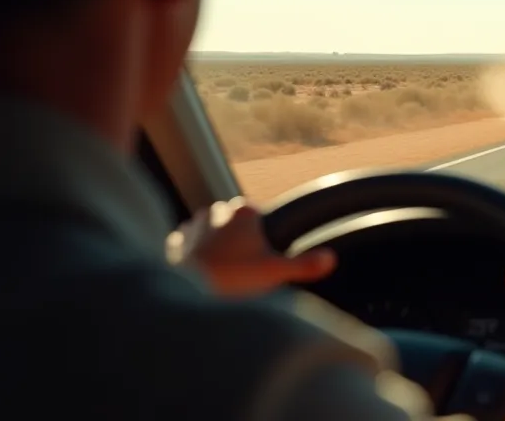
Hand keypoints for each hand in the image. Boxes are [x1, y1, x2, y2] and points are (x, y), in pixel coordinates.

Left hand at [167, 197, 336, 297]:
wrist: (185, 292)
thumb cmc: (232, 278)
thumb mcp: (275, 273)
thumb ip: (305, 265)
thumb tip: (330, 259)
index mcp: (243, 212)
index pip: (258, 214)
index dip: (262, 236)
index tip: (262, 256)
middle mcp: (216, 211)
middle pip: (234, 221)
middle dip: (239, 239)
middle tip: (244, 267)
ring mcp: (193, 226)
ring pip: (210, 230)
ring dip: (216, 245)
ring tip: (223, 272)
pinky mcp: (174, 243)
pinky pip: (189, 245)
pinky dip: (196, 256)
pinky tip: (203, 274)